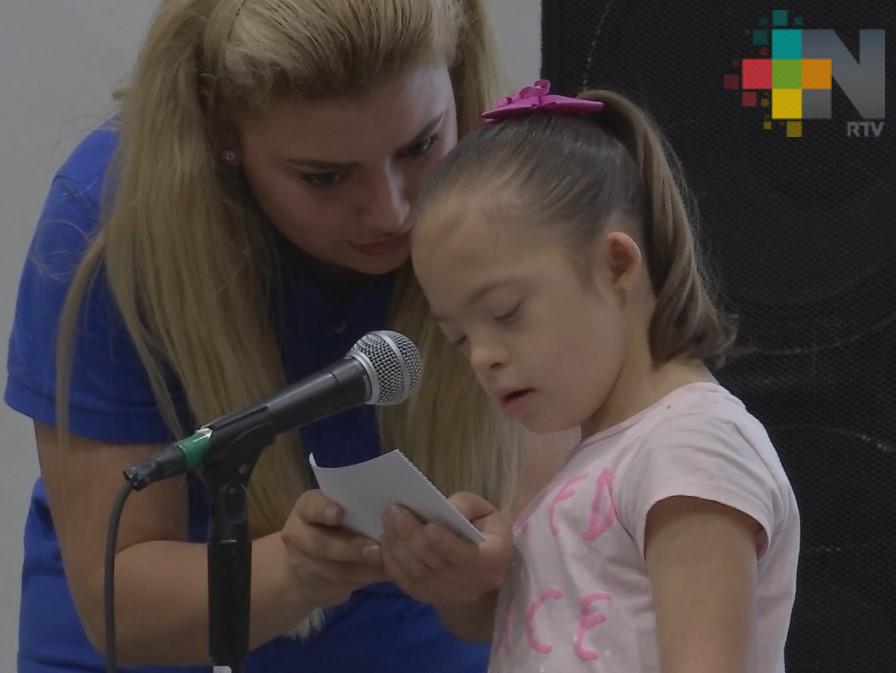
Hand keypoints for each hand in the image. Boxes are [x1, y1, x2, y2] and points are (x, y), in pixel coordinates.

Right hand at [281, 489, 386, 607]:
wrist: (306, 569)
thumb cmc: (336, 528)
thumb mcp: (340, 514)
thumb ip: (359, 509)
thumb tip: (398, 509)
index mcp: (307, 508)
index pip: (310, 505)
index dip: (323, 509)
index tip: (338, 513)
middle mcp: (299, 535)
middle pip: (320, 543)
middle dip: (350, 547)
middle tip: (376, 549)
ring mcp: (303, 565)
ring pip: (332, 570)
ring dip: (362, 568)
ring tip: (385, 564)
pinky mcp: (314, 588)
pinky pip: (340, 585)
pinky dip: (364, 579)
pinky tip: (382, 574)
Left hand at [380, 492, 512, 607]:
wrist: (481, 567)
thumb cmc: (483, 530)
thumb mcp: (484, 510)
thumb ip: (466, 505)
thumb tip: (445, 508)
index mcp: (494, 558)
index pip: (467, 555)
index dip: (446, 543)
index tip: (428, 525)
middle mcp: (475, 583)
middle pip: (437, 564)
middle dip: (412, 537)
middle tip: (393, 512)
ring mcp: (452, 596)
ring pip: (418, 576)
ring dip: (398, 549)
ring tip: (387, 523)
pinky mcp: (432, 600)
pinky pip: (407, 584)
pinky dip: (393, 564)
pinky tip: (385, 543)